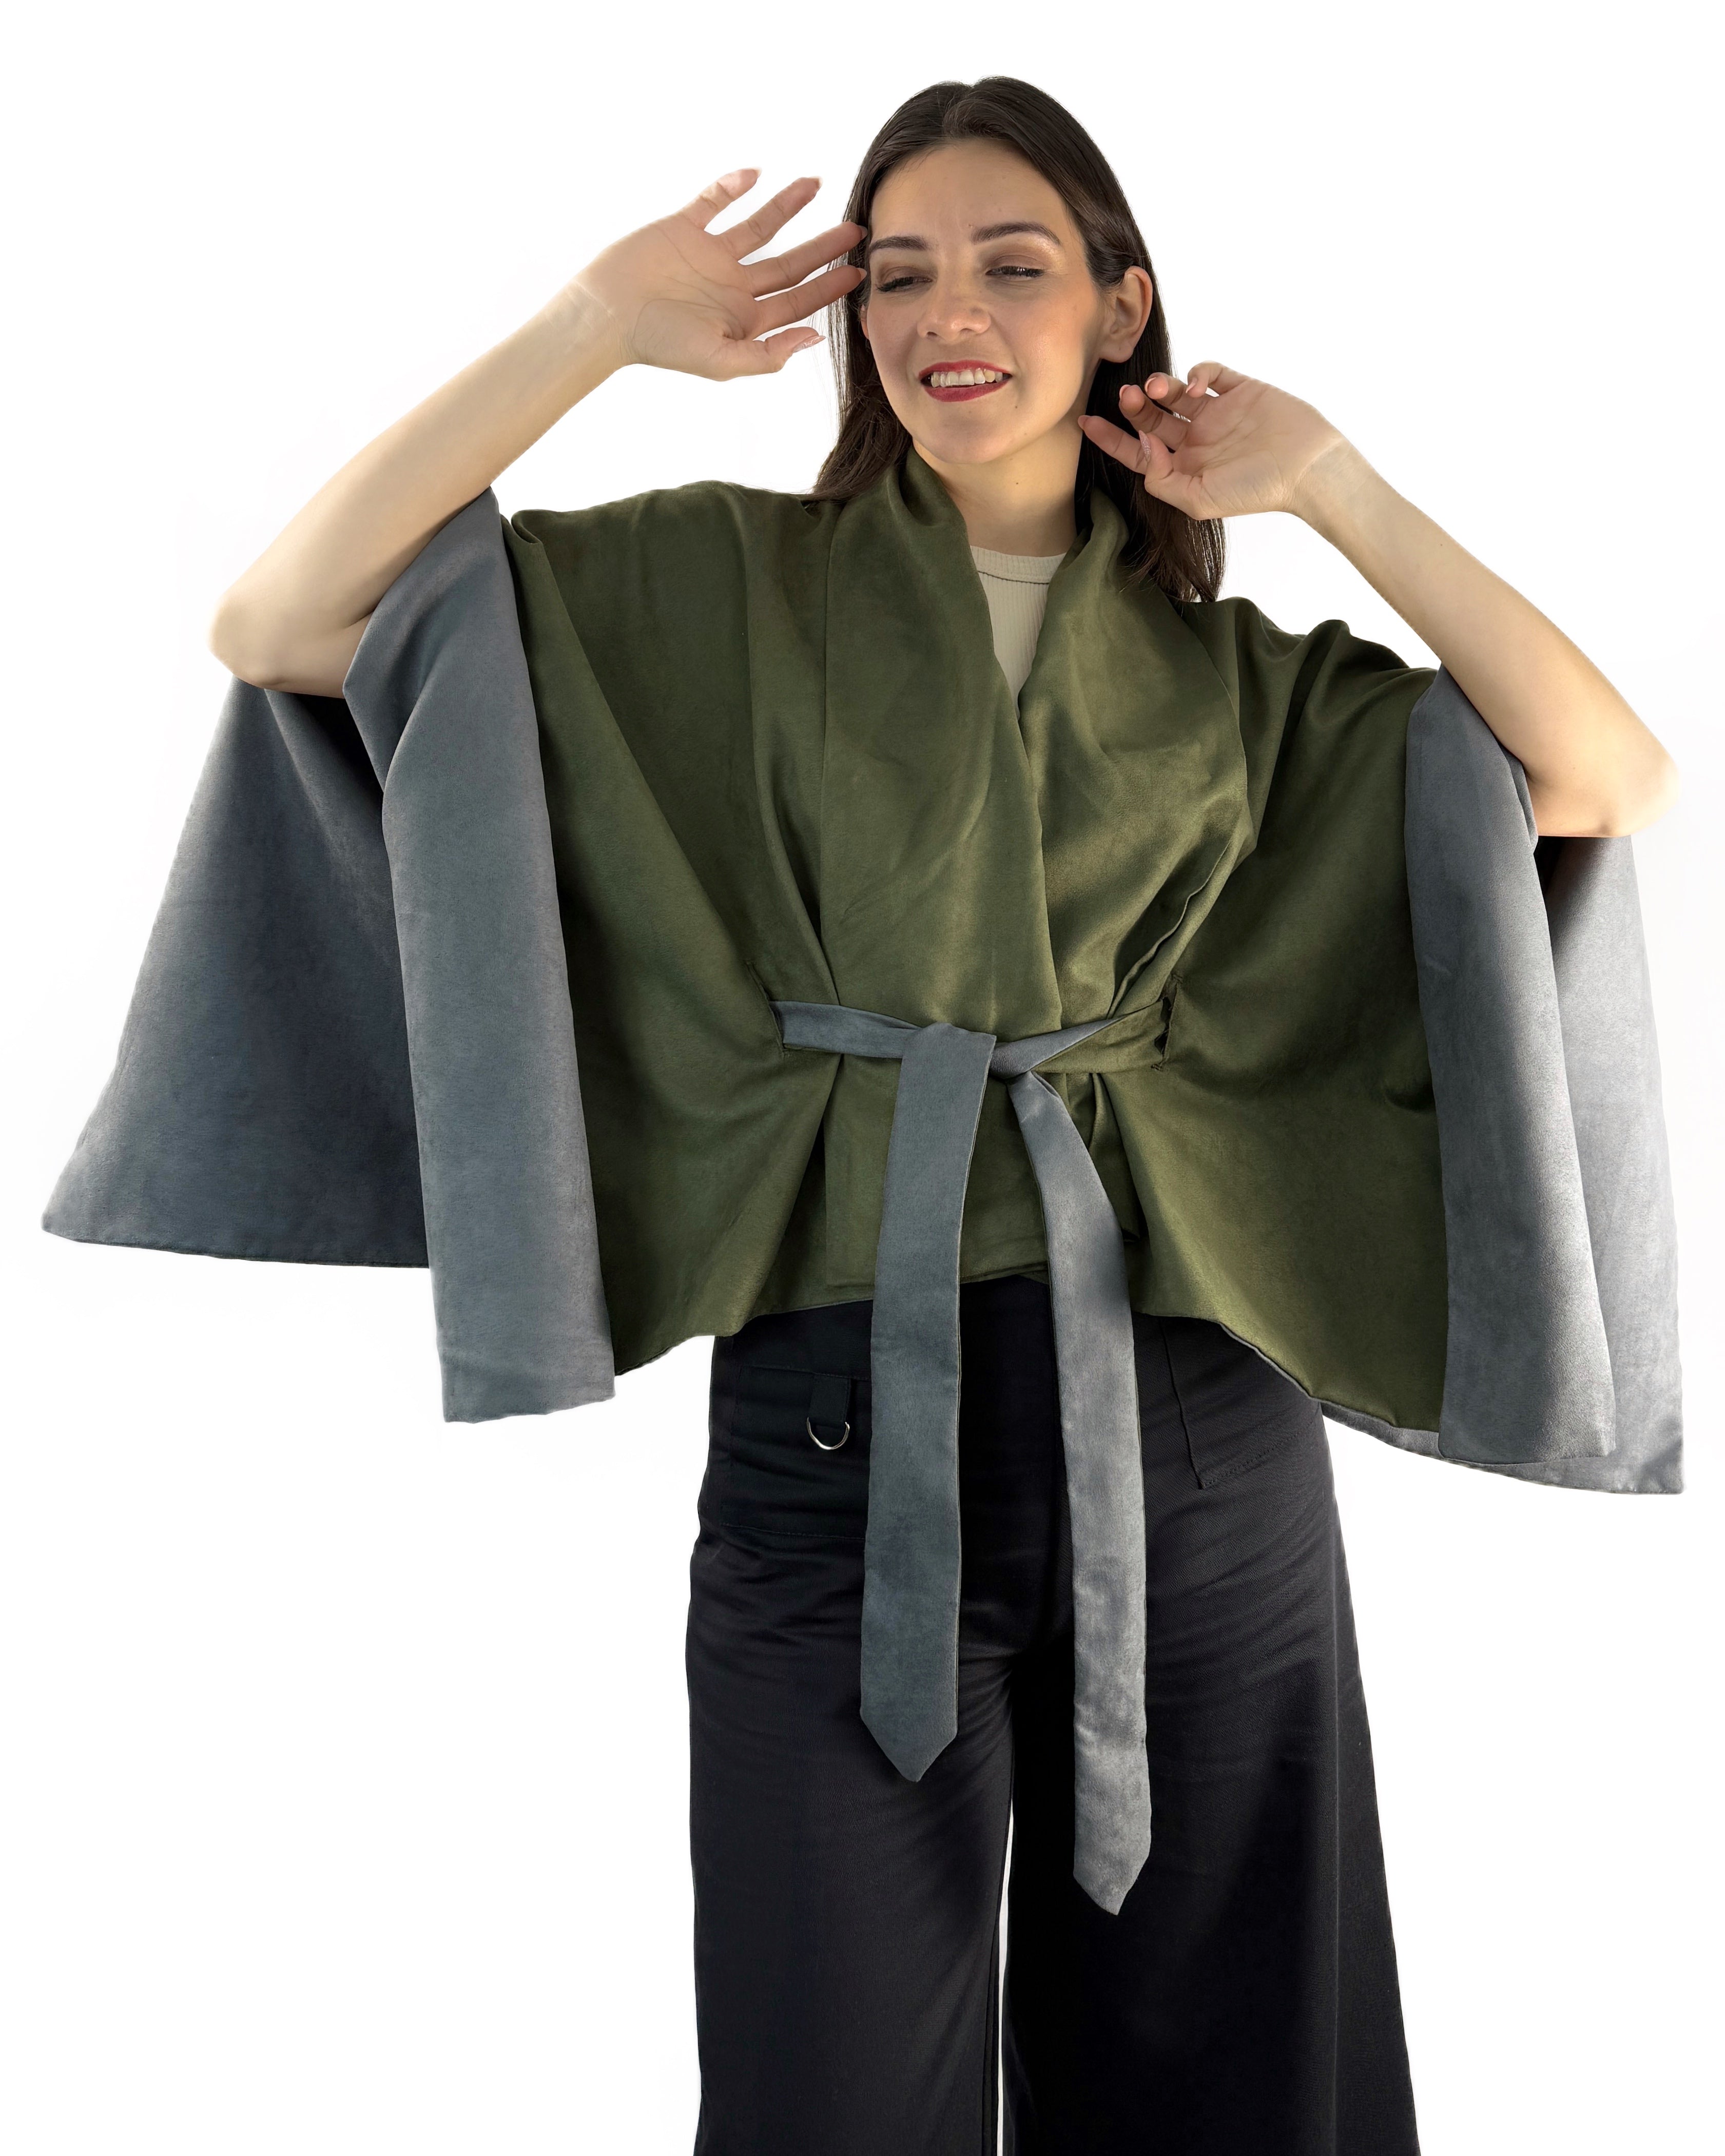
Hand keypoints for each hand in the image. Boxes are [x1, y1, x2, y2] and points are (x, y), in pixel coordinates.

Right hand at [566, 168, 864, 380]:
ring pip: (758, 225)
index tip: (858, 271)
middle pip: (788, 263)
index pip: (797, 301)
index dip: (828, 287)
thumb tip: (814, 339)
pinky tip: (755, 175)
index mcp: (743, 318)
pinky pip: (712, 201)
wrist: (607, 315)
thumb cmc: (660, 345)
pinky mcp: (683, 228)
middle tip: (856, 229)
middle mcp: (731, 285)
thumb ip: (768, 355)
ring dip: (786, 206)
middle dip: (822, 247)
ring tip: (814, 184)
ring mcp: (708, 255)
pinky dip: (732, 186)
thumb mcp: (719, 361)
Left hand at [1078, 363, 1354, 522]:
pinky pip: (1208, 371)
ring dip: (1159, 386)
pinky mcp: (1239, 389)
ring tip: (1156, 389)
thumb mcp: (1199, 500)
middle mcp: (1197, 439)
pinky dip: (1195, 372)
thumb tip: (1142, 447)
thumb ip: (1162, 480)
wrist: (1307, 468)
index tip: (1085, 423)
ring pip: (1174, 392)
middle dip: (1134, 406)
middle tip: (1127, 397)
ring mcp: (1217, 412)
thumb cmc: (1256, 490)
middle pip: (1152, 417)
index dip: (1112, 437)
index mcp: (1185, 466)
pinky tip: (1193, 385)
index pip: (1139, 450)